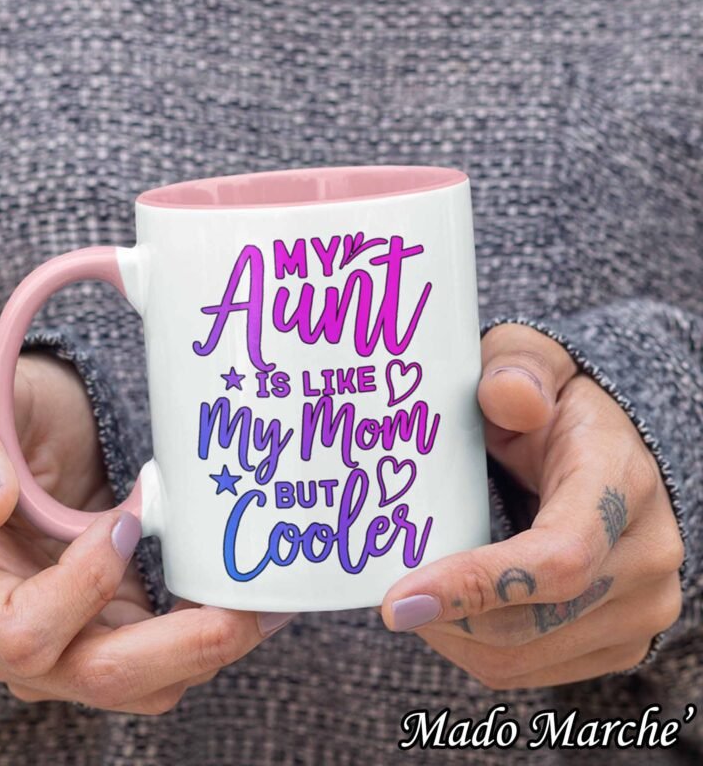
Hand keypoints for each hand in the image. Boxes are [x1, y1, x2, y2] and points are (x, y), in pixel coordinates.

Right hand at [0, 354, 289, 713]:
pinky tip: (252, 601)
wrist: (53, 435)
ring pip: (144, 685)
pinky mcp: (117, 631)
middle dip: (181, 648)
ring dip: (210, 650)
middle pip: (96, 675)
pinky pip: (167, 661)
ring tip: (264, 604)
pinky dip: (212, 638)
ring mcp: (70, 640)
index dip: (83, 587)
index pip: (20, 631)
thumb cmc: (18, 419)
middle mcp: (9, 634)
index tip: (125, 523)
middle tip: (244, 608)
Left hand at [381, 323, 683, 688]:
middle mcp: (644, 555)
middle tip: (388, 594)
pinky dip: (479, 649)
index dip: (475, 585)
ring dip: (454, 637)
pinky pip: (534, 671)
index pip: (556, 558)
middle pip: (531, 621)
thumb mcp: (532, 362)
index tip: (399, 600)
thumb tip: (509, 398)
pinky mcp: (620, 640)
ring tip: (417, 598)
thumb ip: (518, 369)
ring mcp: (640, 607)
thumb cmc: (554, 400)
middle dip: (446, 617)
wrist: (606, 447)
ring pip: (525, 658)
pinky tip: (453, 610)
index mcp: (620, 482)